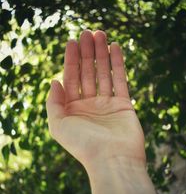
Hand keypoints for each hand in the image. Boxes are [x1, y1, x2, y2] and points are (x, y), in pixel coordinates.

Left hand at [46, 30, 144, 171]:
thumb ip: (53, 102)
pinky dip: (117, 64)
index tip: (71, 41)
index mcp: (72, 109)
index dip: (70, 59)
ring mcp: (107, 104)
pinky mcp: (124, 105)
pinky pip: (120, 80)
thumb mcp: (58, 125)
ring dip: (101, 54)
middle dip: (86, 53)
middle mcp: (89, 105)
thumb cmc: (83, 145)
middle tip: (87, 32)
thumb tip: (53, 80)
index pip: (70, 78)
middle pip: (87, 73)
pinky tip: (115, 47)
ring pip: (103, 74)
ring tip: (100, 33)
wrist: (113, 161)